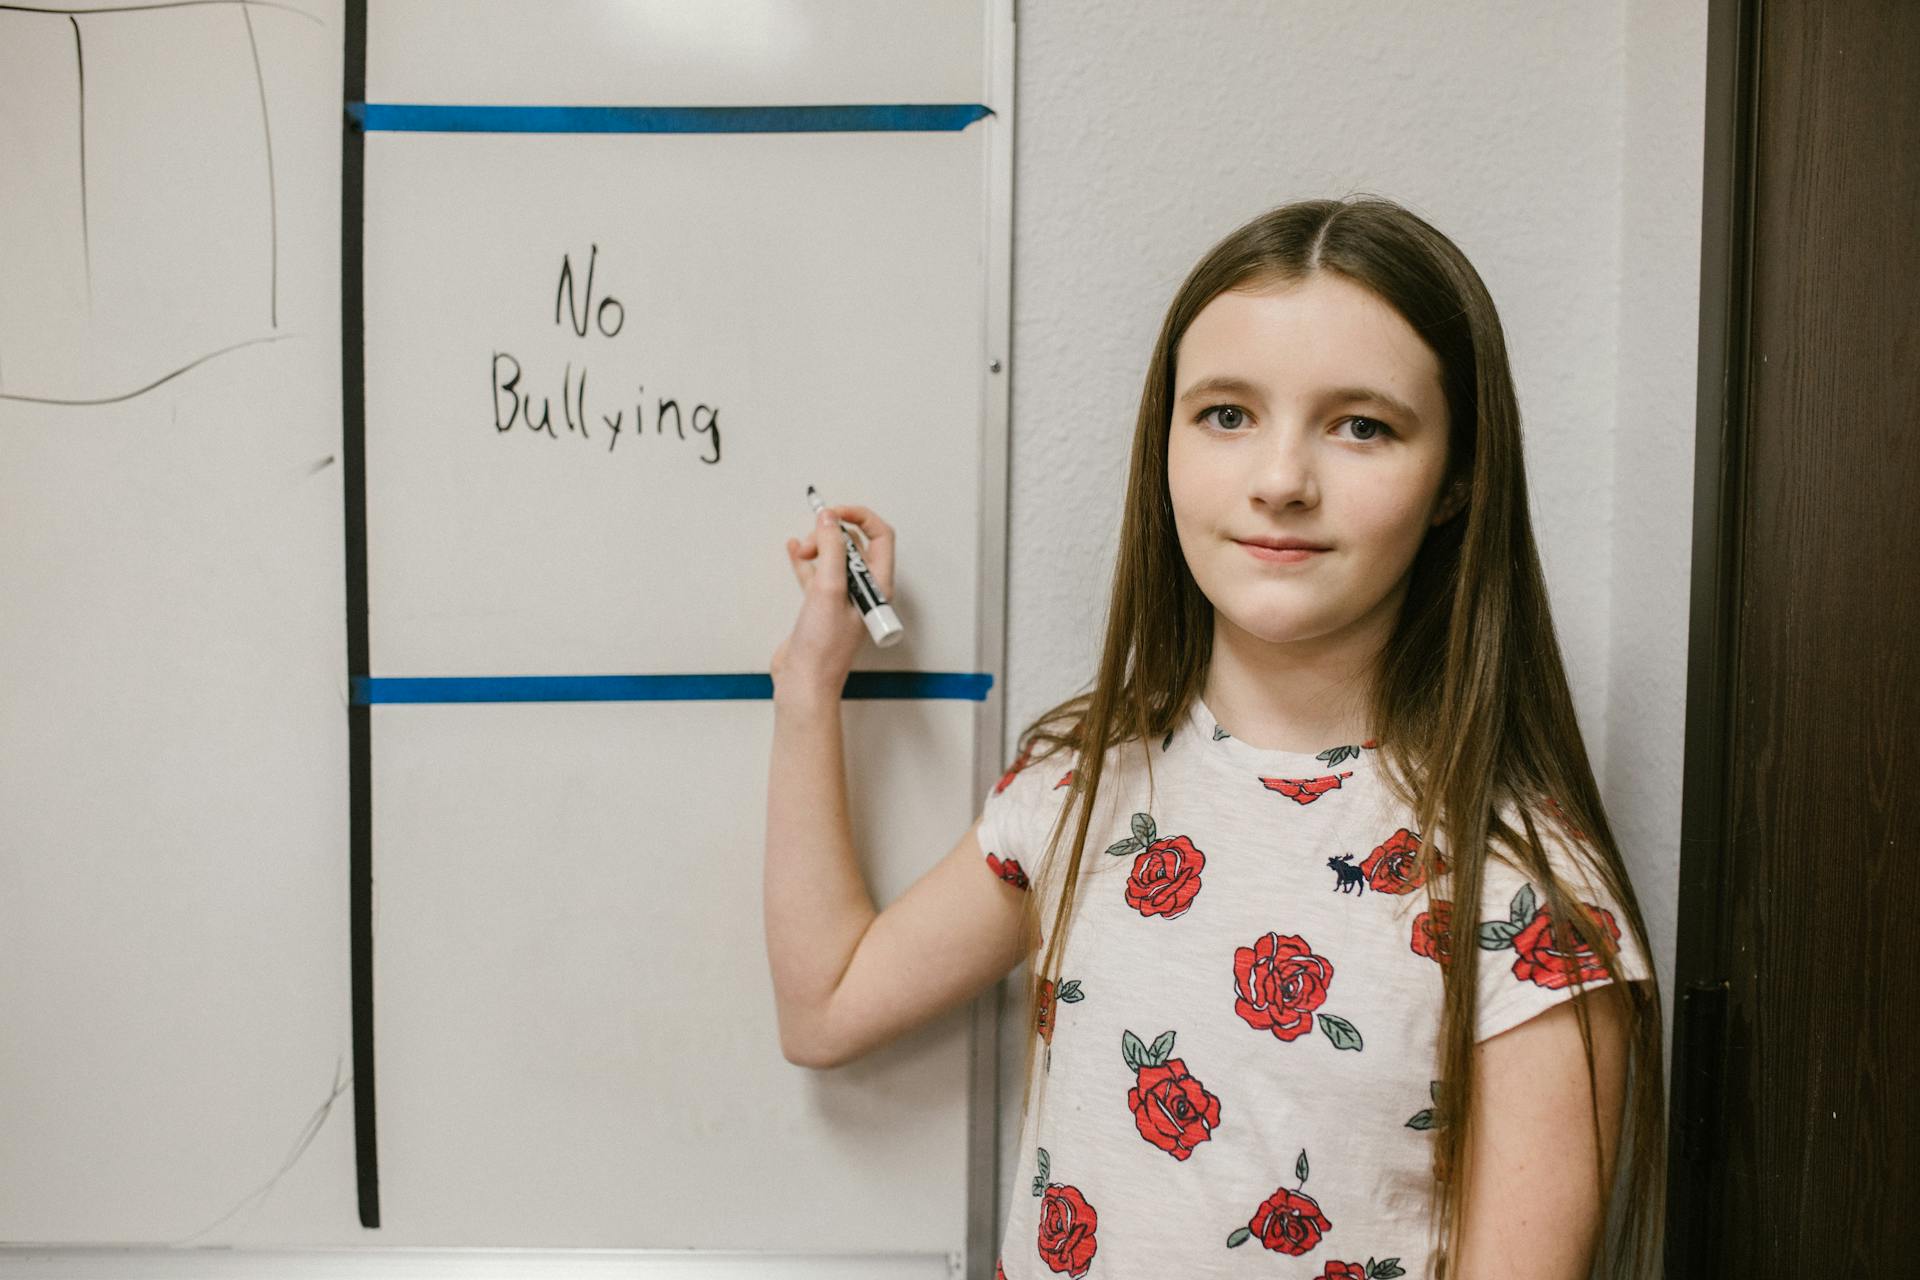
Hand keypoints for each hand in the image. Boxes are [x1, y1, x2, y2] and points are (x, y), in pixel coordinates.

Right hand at [771, 504, 895, 697]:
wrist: (804, 682)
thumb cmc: (823, 649)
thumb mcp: (828, 590)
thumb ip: (831, 550)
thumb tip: (829, 521)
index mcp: (877, 587)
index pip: (880, 537)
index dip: (859, 517)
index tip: (834, 513)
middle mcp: (863, 591)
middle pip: (855, 545)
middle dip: (834, 533)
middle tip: (815, 540)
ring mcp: (841, 598)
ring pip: (834, 558)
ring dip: (818, 545)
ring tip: (802, 548)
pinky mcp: (820, 606)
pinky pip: (816, 573)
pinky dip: (806, 560)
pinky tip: (795, 550)